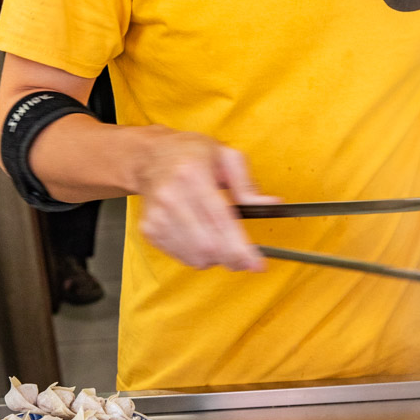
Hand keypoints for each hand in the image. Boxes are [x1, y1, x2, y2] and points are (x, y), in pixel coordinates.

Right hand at [134, 129, 277, 271]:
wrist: (150, 157)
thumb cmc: (190, 154)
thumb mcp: (225, 156)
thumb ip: (248, 184)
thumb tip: (270, 204)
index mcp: (193, 174)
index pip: (221, 221)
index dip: (241, 248)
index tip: (257, 264)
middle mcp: (171, 196)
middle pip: (209, 246)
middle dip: (233, 258)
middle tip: (244, 258)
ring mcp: (158, 215)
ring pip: (196, 256)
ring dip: (215, 258)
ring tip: (219, 240)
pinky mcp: (150, 229)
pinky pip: (182, 257)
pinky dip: (198, 255)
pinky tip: (200, 238)